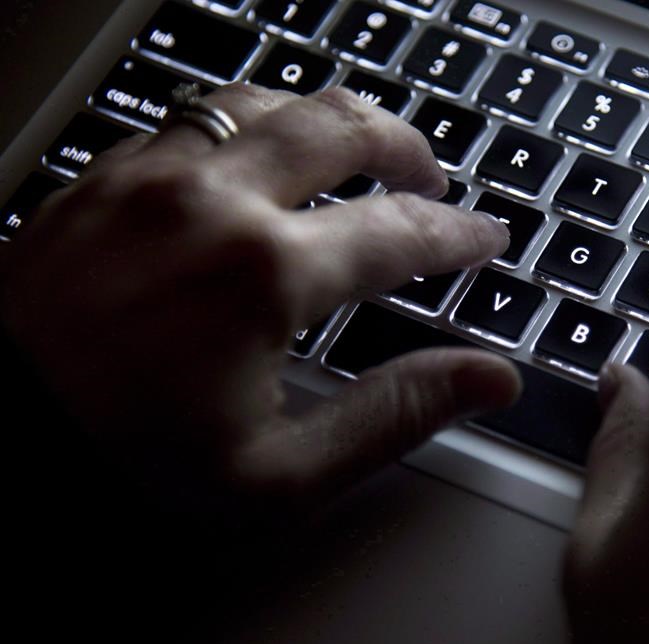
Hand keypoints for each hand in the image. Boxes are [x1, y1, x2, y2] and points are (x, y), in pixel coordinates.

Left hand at [0, 84, 519, 528]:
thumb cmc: (122, 469)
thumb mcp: (280, 475)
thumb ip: (395, 415)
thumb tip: (488, 379)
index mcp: (263, 274)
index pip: (400, 232)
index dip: (458, 235)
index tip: (486, 239)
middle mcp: (209, 201)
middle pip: (340, 128)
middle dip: (405, 147)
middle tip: (431, 178)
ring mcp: (146, 177)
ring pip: (265, 102)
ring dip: (326, 120)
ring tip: (355, 148)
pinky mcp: (99, 178)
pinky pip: (192, 118)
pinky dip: (248, 126)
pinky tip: (257, 156)